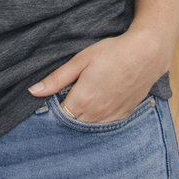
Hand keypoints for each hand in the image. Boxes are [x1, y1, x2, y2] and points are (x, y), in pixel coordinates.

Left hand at [28, 29, 167, 122]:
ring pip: (89, 125)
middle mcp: (97, 114)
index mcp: (83, 100)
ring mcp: (112, 116)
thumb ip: (56, 79)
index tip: (51, 97)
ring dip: (81, 117)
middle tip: (65, 95)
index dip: (52, 108)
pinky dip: (97, 118)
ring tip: (81, 98)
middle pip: (73, 122)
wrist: (145, 54)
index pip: (59, 115)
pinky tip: (97, 103)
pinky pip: (105, 124)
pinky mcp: (124, 114)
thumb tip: (33, 91)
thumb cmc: (111, 53)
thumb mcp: (80, 61)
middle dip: (66, 113)